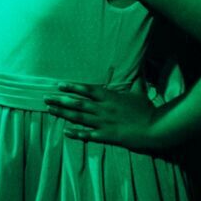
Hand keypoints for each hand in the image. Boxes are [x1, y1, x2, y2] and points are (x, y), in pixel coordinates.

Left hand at [44, 82, 163, 152]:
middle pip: (77, 103)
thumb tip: (140, 64)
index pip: (86, 89)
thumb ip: (136, 79)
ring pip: (79, 117)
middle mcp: (103, 108)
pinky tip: (66, 132)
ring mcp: (104, 122)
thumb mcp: (140, 91)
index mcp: (109, 97)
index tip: (59, 85)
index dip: (72, 87)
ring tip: (50, 111)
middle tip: (45, 98)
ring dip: (63, 114)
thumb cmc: (147, 110)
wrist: (155, 128)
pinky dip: (76, 133)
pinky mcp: (107, 135)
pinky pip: (89, 134)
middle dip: (60, 100)